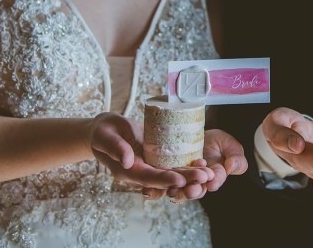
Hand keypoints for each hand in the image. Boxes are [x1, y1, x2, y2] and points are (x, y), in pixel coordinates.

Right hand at [89, 112, 208, 191]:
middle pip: (165, 180)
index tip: (180, 180)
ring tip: (209, 173)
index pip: (148, 178)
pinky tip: (202, 163)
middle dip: (185, 179)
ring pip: (172, 176)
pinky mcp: (157, 161)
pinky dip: (187, 166)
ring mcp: (150, 168)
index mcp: (128, 171)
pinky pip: (173, 167)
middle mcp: (141, 174)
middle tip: (204, 176)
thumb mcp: (105, 136)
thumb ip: (115, 147)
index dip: (164, 180)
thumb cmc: (104, 132)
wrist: (107, 131)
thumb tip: (127, 161)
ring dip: (190, 176)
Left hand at [143, 129, 247, 201]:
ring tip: (172, 191)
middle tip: (191, 190)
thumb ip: (236, 157)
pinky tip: (150, 190)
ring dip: (175, 192)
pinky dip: (154, 190)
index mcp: (214, 177)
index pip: (215, 181)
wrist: (197, 133)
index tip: (213, 182)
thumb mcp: (231, 146)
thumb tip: (231, 167)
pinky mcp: (166, 175)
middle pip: (194, 190)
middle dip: (192, 191)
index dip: (215, 181)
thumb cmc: (217, 141)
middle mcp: (196, 182)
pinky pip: (159, 184)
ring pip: (177, 190)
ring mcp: (180, 180)